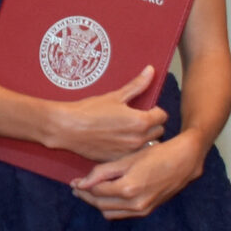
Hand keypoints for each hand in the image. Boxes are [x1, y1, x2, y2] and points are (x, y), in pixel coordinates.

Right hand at [47, 66, 167, 162]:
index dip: (155, 111)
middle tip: (136, 120)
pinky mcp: (117, 160)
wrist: (67, 128)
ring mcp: (128, 151)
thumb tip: (150, 71)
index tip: (146, 109)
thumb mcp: (115, 96)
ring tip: (129, 132)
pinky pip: (132, 155)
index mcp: (141, 121)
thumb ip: (137, 85)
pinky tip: (118, 142)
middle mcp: (138, 139)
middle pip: (158, 131)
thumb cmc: (89, 111)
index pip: (162, 116)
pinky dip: (130, 149)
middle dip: (151, 125)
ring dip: (143, 139)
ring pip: (147, 145)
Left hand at [72, 131, 206, 219]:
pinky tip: (108, 195)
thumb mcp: (127, 159)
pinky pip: (121, 214)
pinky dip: (111, 206)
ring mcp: (142, 209)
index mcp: (128, 188)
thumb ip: (102, 172)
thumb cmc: (157, 155)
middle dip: (86, 196)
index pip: (96, 192)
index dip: (82, 187)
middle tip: (78, 187)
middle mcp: (134, 203)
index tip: (74, 181)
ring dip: (97, 203)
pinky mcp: (147, 211)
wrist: (185, 161)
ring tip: (91, 191)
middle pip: (100, 205)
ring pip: (109, 212)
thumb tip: (81, 183)